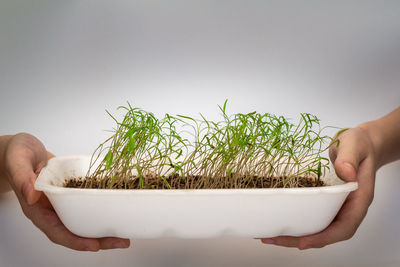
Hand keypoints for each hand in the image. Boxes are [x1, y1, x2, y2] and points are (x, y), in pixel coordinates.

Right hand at [2, 133, 130, 250]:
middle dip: (98, 240)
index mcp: (37, 209)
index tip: (94, 245)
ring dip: (103, 230)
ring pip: (83, 221)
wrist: (22, 150)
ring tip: (123, 233)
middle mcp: (51, 211)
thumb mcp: (17, 160)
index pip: (56, 231)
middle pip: (75, 232)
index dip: (75, 241)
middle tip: (121, 241)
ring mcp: (62, 204)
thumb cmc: (16, 154)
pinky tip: (116, 210)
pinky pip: (87, 206)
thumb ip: (22, 177)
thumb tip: (32, 193)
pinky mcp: (71, 195)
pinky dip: (101, 210)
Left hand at [259, 126, 375, 248]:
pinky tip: (278, 222)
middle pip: (326, 233)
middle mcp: (347, 208)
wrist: (360, 145)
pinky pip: (311, 216)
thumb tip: (346, 172)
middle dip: (300, 240)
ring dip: (294, 235)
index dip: (324, 237)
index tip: (304, 242)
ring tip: (269, 235)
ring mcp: (336, 206)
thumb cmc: (360, 145)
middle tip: (274, 238)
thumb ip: (350, 158)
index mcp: (358, 200)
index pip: (344, 227)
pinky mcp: (326, 202)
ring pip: (317, 228)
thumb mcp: (355, 145)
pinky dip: (295, 222)